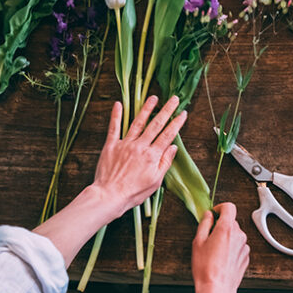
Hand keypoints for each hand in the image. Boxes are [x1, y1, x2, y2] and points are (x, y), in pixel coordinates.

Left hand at [91, 95, 185, 221]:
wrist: (110, 195)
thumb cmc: (134, 192)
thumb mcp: (155, 181)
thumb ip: (165, 162)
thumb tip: (173, 148)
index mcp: (152, 155)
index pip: (168, 135)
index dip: (177, 123)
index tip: (183, 113)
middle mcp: (140, 146)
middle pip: (156, 125)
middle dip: (166, 110)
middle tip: (174, 99)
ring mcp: (125, 144)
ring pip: (138, 122)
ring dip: (146, 109)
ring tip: (153, 97)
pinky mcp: (111, 145)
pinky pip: (114, 128)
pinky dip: (116, 115)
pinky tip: (118, 104)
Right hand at [192, 203, 249, 292]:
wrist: (217, 290)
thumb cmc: (206, 269)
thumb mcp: (198, 242)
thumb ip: (204, 224)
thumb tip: (208, 216)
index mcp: (226, 228)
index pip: (229, 207)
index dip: (220, 208)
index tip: (214, 214)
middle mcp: (239, 235)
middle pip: (231, 221)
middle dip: (221, 226)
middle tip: (209, 237)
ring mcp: (244, 246)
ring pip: (235, 234)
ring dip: (226, 238)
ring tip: (214, 252)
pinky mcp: (246, 256)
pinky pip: (238, 246)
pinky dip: (231, 248)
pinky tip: (221, 259)